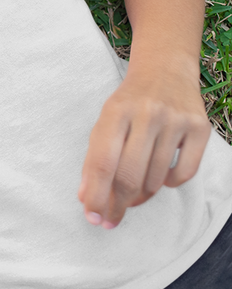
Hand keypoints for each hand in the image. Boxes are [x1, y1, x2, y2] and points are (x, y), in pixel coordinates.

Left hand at [78, 60, 210, 227]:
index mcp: (115, 111)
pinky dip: (168, 183)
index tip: (92, 217)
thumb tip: (87, 198)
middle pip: (129, 176)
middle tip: (111, 220)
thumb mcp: (106, 121)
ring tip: (133, 194)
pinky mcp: (200, 128)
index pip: (103, 162)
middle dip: (117, 204)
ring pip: (156, 179)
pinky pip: (184, 174)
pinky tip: (159, 176)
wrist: (165, 69)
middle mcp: (146, 114)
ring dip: (141, 195)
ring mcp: (175, 121)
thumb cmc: (129, 101)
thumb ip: (95, 158)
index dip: (96, 195)